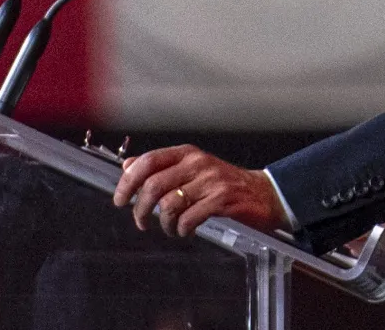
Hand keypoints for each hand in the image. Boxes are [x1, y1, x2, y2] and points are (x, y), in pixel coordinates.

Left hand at [113, 144, 284, 238]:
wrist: (264, 193)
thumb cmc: (225, 183)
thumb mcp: (192, 169)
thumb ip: (160, 167)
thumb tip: (128, 165)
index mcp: (187, 153)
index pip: (148, 161)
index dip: (128, 181)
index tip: (120, 199)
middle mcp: (198, 163)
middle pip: (153, 185)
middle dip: (141, 209)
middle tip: (142, 222)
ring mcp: (211, 181)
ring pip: (169, 204)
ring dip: (164, 224)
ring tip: (170, 229)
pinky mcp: (222, 200)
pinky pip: (189, 218)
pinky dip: (181, 230)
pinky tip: (185, 231)